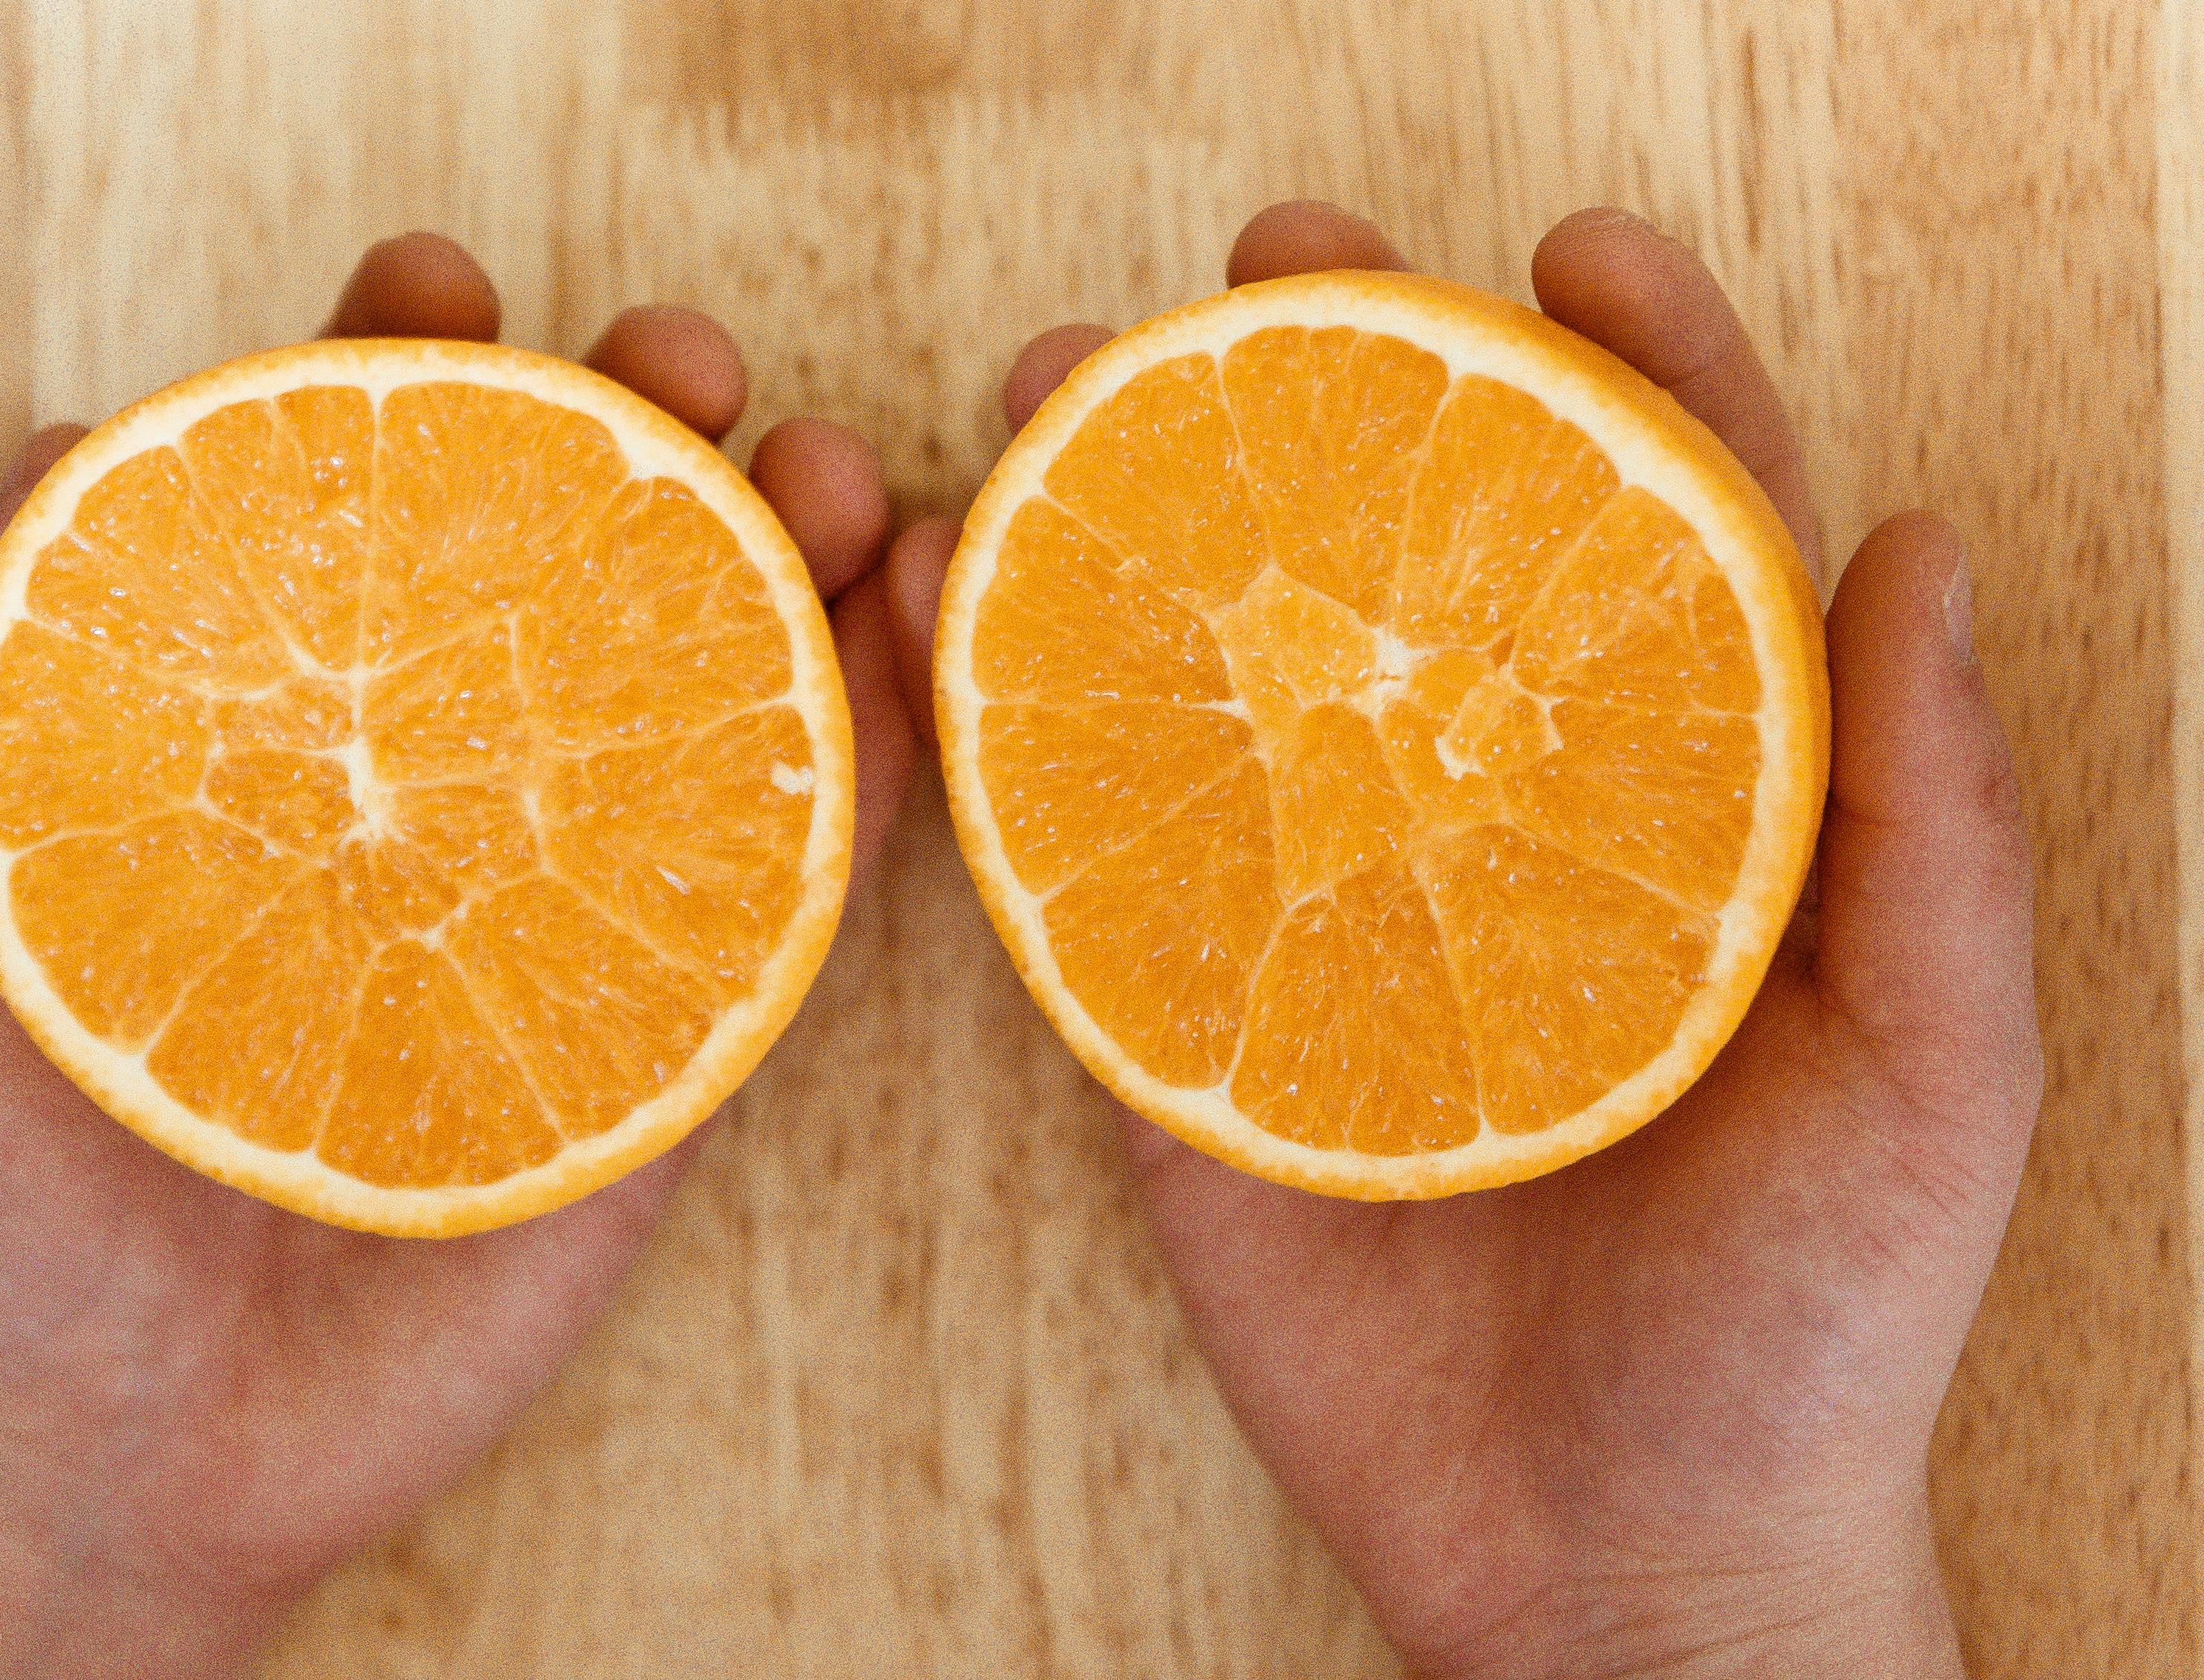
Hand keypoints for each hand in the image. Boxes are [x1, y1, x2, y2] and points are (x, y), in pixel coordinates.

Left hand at [0, 234, 916, 1676]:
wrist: (120, 1453)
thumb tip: (61, 444)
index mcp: (286, 738)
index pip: (365, 508)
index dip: (407, 369)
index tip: (434, 290)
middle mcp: (446, 795)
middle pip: (570, 560)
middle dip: (639, 420)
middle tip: (676, 360)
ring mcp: (573, 910)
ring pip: (719, 687)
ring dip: (801, 552)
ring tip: (837, 473)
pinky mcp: (677, 1044)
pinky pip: (799, 881)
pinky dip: (876, 760)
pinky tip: (909, 659)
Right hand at [885, 202, 2040, 1678]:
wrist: (1611, 1557)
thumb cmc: (1813, 1326)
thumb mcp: (1933, 1068)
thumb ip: (1937, 814)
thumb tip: (1923, 540)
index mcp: (1680, 812)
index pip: (1660, 540)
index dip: (1627, 369)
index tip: (1567, 254)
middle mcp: (1489, 829)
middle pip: (1411, 562)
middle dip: (1339, 386)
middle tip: (1268, 268)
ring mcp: (1325, 921)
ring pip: (1229, 676)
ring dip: (1139, 514)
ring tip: (1059, 388)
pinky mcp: (1191, 1033)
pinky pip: (1095, 866)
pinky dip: (1020, 733)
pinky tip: (963, 608)